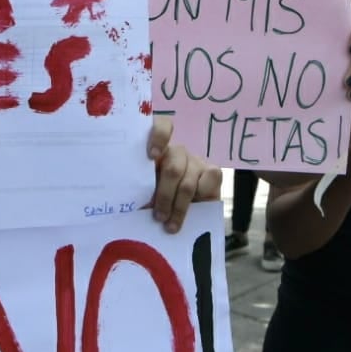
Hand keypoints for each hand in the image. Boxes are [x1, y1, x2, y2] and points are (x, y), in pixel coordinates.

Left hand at [146, 116, 222, 233]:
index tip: (152, 156)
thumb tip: (138, 204)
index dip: (159, 136)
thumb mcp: (143, 195)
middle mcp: (177, 152)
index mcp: (155, 150)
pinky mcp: (213, 172)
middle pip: (172, 168)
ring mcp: (196, 161)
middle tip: (158, 217)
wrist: (179, 213)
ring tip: (170, 225)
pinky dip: (200, 197)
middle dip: (164, 196)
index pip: (162, 126)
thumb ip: (140, 192)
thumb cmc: (154, 201)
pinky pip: (210, 180)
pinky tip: (194, 208)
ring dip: (178, 207)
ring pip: (188, 182)